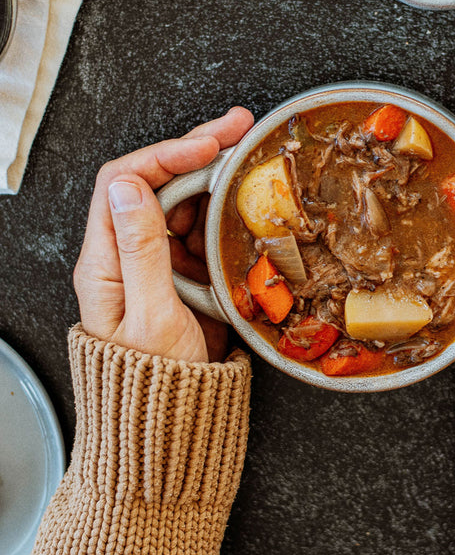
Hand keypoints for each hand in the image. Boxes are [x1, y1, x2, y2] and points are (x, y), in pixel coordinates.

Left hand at [73, 107, 253, 362]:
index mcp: (106, 262)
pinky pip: (201, 230)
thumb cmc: (157, 386)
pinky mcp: (182, 273)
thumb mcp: (150, 318)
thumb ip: (140, 252)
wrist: (172, 426)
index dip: (167, 155)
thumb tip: (130, 187)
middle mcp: (128, 254)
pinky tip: (244, 201)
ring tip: (246, 157)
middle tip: (237, 128)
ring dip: (213, 176)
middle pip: (155, 182)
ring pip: (182, 202)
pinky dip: (224, 210)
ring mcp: (157, 262)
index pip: (125, 182)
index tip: (208, 146)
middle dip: (196, 150)